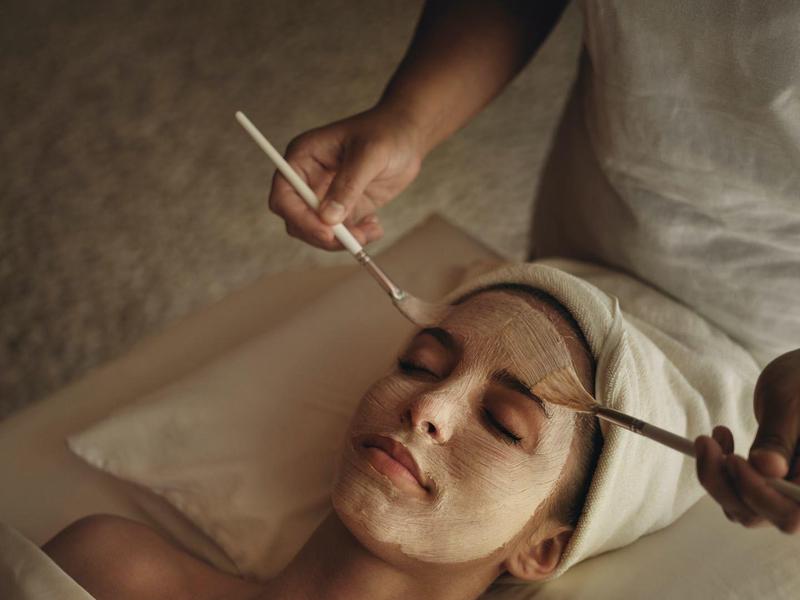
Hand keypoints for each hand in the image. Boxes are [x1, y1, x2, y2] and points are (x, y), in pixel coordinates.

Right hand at [267, 106, 424, 250]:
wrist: (407, 136)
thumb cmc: (386, 133)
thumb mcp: (369, 154)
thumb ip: (348, 185)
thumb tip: (328, 218)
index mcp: (304, 158)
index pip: (284, 196)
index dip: (299, 217)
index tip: (327, 232)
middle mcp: (308, 179)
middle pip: (297, 220)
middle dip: (323, 235)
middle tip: (354, 239)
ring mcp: (326, 196)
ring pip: (319, 232)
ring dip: (344, 240)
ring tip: (372, 229)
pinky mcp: (344, 209)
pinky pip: (341, 234)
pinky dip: (357, 238)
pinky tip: (374, 226)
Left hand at [695, 349, 799, 532]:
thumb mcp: (792, 405)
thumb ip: (780, 440)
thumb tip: (767, 469)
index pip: (793, 513)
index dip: (760, 495)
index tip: (733, 460)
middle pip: (763, 515)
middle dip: (725, 483)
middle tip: (703, 441)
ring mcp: (786, 494)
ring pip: (743, 509)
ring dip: (716, 477)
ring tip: (710, 437)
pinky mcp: (767, 486)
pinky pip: (736, 494)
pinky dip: (719, 472)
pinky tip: (719, 439)